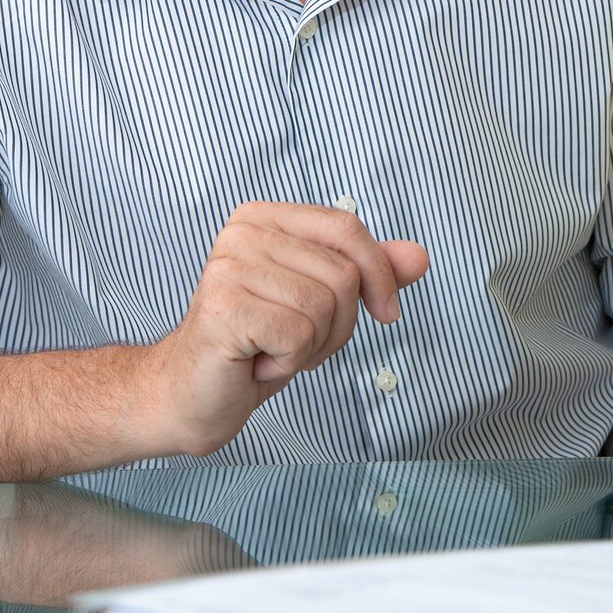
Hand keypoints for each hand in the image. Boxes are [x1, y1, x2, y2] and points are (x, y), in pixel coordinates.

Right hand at [136, 202, 429, 455]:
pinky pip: (301, 335)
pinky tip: (256, 362)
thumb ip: (370, 273)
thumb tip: (420, 256)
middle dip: (338, 323)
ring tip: (272, 349)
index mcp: (264, 217)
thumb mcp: (324, 302)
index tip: (386, 312)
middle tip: (295, 339)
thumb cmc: (257, 344)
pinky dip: (291, 361)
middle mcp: (241, 233)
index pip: (347, 228)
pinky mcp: (225, 309)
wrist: (193, 395)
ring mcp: (228, 269)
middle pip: (343, 274)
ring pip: (326, 306)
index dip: (380, 273)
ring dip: (313, 345)